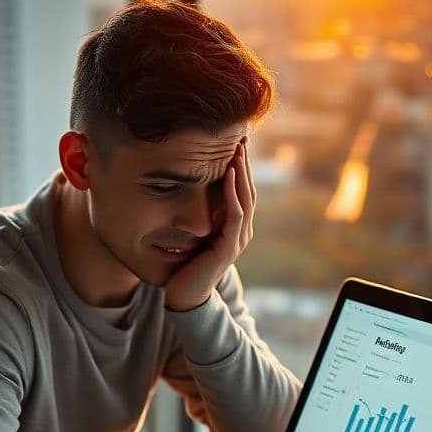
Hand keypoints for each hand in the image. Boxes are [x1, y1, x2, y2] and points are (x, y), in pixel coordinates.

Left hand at [163, 137, 255, 311]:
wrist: (184, 296)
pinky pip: (235, 214)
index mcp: (234, 227)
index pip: (242, 191)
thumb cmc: (184, 267)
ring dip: (242, 171)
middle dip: (245, 163)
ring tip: (238, 148)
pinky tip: (230, 172)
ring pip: (246, 198)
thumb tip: (182, 190)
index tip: (235, 142)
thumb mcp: (190, 234)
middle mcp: (240, 231)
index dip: (240, 167)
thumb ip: (195, 217)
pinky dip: (234, 192)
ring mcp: (237, 239)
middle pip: (249, 189)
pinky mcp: (229, 247)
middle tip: (242, 135)